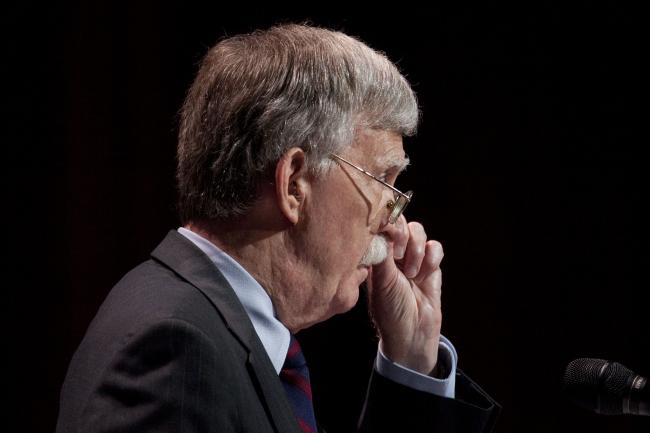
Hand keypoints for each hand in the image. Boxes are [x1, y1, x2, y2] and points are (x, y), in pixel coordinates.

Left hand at [366, 215, 443, 374]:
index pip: (381, 224)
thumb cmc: (390, 310)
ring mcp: (412, 257)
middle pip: (402, 222)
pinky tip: (424, 275)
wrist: (413, 334)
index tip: (390, 236)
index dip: (388, 224)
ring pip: (419, 232)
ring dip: (417, 251)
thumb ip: (382, 251)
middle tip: (399, 257)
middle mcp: (392, 252)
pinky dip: (432, 257)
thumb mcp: (381, 280)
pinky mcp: (431, 265)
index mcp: (375, 253)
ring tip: (412, 273)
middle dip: (404, 238)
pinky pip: (435, 247)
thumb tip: (382, 224)